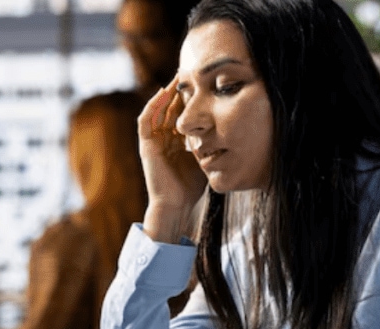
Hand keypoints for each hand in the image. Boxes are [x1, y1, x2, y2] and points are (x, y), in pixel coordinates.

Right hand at [137, 79, 207, 242]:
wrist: (176, 205)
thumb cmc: (191, 188)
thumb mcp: (205, 159)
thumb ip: (212, 145)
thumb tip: (233, 132)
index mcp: (176, 142)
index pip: (182, 114)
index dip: (189, 99)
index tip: (201, 84)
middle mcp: (163, 139)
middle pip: (169, 108)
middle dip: (178, 91)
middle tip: (189, 73)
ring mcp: (153, 142)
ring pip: (157, 110)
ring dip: (165, 94)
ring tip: (175, 78)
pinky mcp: (145, 146)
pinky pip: (145, 120)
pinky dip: (152, 106)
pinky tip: (162, 93)